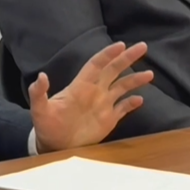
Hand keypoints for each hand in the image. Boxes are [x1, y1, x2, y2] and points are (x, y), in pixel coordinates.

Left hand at [30, 42, 151, 151]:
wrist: (53, 145)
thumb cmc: (46, 125)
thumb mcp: (39, 109)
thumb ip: (39, 93)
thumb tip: (41, 76)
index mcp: (80, 86)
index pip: (96, 65)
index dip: (108, 54)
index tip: (121, 45)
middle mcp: (94, 91)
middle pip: (113, 70)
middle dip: (127, 58)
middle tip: (142, 46)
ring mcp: (102, 105)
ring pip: (121, 87)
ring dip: (135, 79)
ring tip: (150, 74)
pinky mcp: (108, 120)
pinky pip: (122, 108)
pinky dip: (132, 103)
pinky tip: (141, 99)